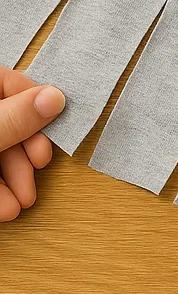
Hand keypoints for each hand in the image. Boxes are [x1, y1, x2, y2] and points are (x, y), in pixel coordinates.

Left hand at [0, 68, 64, 220]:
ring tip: (12, 209)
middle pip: (8, 126)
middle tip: (29, 188)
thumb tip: (55, 98)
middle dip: (22, 165)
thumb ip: (17, 117)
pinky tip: (1, 207)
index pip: (10, 85)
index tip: (43, 148)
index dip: (33, 118)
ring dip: (11, 185)